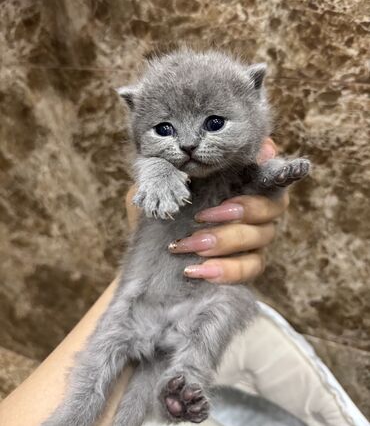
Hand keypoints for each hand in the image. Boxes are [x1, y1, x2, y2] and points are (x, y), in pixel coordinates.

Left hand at [125, 138, 288, 283]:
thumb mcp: (157, 182)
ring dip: (225, 240)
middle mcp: (254, 205)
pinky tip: (197, 270)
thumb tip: (189, 155)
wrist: (143, 247)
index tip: (258, 162)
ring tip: (188, 245)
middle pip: (273, 204)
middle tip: (202, 217)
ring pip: (262, 236)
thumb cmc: (157, 206)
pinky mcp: (247, 264)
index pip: (268, 167)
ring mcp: (255, 236)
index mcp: (237, 177)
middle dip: (243, 209)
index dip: (270, 164)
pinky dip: (227, 270)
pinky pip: (251, 267)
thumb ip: (173, 166)